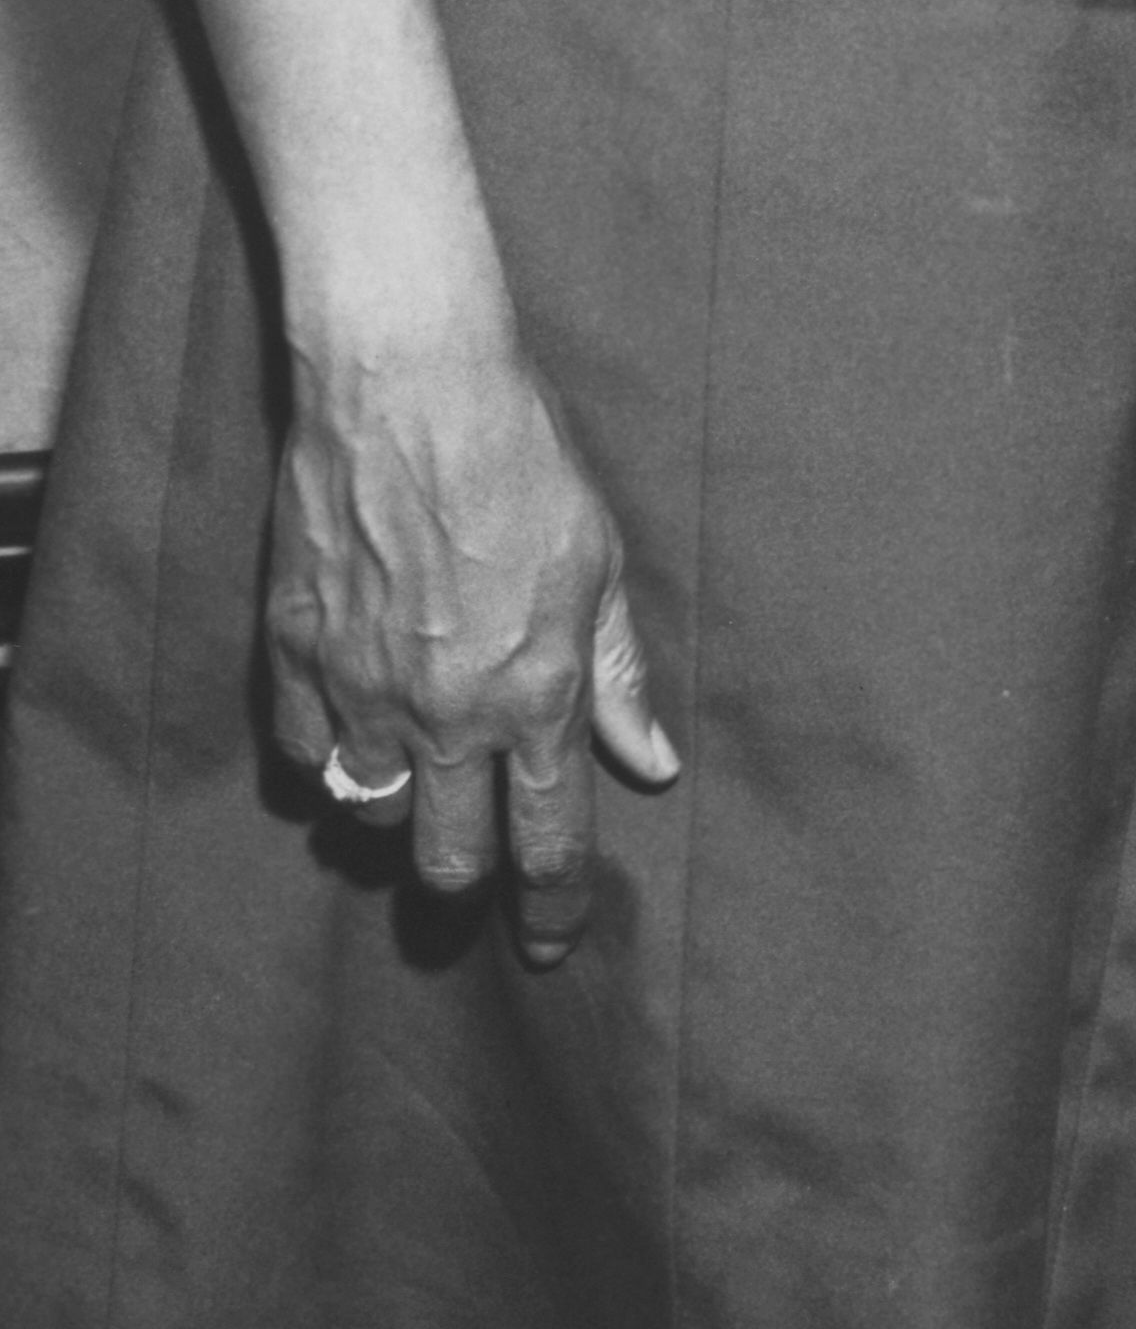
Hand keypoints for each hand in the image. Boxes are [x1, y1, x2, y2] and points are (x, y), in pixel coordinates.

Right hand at [265, 328, 674, 963]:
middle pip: (446, 858)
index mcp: (534, 694)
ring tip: (419, 783)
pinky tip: (353, 732)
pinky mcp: (292, 653)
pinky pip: (302, 754)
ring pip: (370, 814)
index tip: (550, 941)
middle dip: (467, 879)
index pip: (546, 841)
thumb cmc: (522, 462)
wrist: (409, 386)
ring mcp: (359, 687)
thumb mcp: (599, 564)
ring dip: (398, 813)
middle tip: (477, 867)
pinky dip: (328, 757)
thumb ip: (616, 677)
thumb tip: (651, 765)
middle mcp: (445, 710)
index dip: (551, 906)